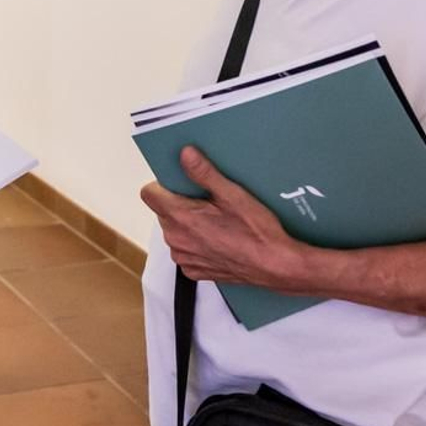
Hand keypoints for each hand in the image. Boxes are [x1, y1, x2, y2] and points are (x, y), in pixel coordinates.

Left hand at [139, 146, 306, 290]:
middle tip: (206, 200)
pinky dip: (196, 242)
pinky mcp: (194, 271)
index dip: (163, 185)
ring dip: (187, 223)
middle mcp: (176, 240)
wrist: (276, 265)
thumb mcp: (232, 194)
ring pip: (174, 230)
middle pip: (163, 211)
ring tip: (216, 220)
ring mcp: (184, 257)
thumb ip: (203, 173)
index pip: (149, 194)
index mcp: (180, 218)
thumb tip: (185, 154)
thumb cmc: (257, 231)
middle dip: (179, 202)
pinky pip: (185, 250)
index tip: (180, 182)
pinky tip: (219, 238)